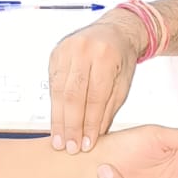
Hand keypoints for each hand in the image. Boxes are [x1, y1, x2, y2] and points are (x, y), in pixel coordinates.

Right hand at [48, 11, 146, 153]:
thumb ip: (108, 108)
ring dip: (58, 119)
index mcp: (105, 56)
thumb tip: (94, 135)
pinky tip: (56, 121)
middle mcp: (83, 50)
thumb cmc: (121, 58)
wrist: (114, 30)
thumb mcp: (124, 83)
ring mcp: (66, 50)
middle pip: (73, 96)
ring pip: (59, 91)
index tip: (87, 144)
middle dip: (71, 125)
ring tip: (59, 140)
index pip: (95, 98)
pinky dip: (55, 105)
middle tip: (70, 147)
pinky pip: (53, 84)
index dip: (90, 124)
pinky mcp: (55, 53)